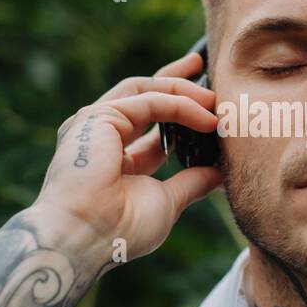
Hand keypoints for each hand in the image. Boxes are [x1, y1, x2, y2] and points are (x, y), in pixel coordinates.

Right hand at [33, 52, 221, 263]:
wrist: (86, 237)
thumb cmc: (121, 229)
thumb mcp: (166, 202)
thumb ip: (191, 182)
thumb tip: (219, 174)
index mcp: (114, 157)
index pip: (152, 124)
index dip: (181, 111)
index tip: (208, 103)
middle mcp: (101, 135)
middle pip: (143, 94)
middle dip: (175, 80)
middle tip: (203, 69)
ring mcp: (96, 123)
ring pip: (145, 90)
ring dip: (183, 91)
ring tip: (215, 99)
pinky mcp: (99, 116)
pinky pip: (149, 101)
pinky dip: (180, 104)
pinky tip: (206, 115)